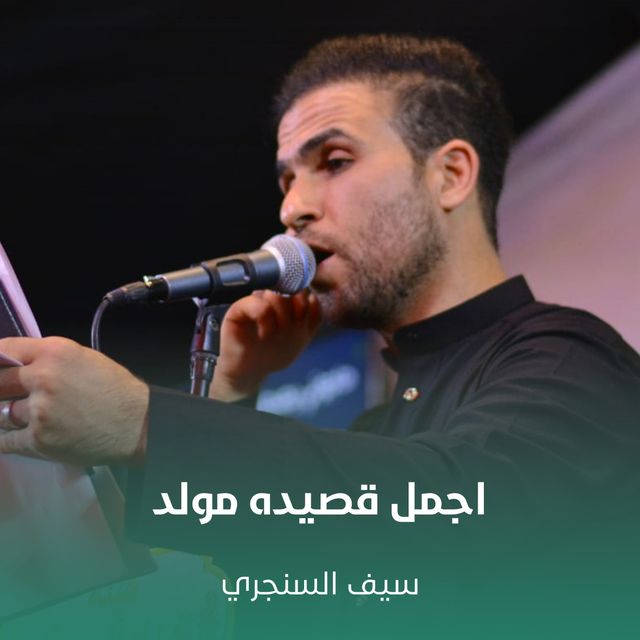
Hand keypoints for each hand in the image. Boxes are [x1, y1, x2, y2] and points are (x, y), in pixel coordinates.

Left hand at [0, 336, 148, 465]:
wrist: (138, 425)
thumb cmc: (116, 391)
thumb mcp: (84, 359)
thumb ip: (49, 360)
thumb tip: (17, 366)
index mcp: (55, 353)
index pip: (5, 349)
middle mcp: (43, 378)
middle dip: (1, 389)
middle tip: (7, 394)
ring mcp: (38, 411)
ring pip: (1, 413)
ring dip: (8, 416)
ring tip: (30, 417)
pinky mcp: (38, 440)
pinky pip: (5, 441)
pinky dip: (8, 439)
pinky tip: (19, 435)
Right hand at [210, 289, 321, 401]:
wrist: (248, 372)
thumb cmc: (273, 354)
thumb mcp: (301, 337)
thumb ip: (311, 318)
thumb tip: (312, 297)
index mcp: (287, 301)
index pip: (303, 289)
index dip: (307, 302)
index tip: (302, 319)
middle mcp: (271, 297)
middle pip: (291, 289)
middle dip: (295, 310)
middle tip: (289, 327)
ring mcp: (255, 300)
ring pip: (276, 294)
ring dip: (281, 315)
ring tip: (276, 332)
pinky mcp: (238, 309)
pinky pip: (258, 305)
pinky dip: (266, 321)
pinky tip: (264, 335)